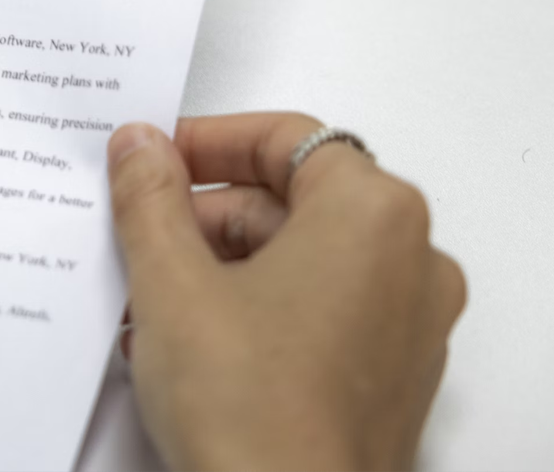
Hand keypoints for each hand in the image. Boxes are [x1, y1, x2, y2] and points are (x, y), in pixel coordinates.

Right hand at [110, 114, 465, 471]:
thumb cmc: (254, 414)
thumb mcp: (173, 286)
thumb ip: (152, 201)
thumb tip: (141, 148)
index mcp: (375, 214)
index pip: (289, 138)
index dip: (209, 142)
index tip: (155, 160)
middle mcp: (414, 261)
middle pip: (300, 201)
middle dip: (209, 219)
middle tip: (140, 238)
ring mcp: (412, 327)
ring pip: (309, 264)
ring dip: (227, 272)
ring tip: (153, 306)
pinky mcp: (394, 381)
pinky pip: (326, 319)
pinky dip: (263, 316)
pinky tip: (194, 350)